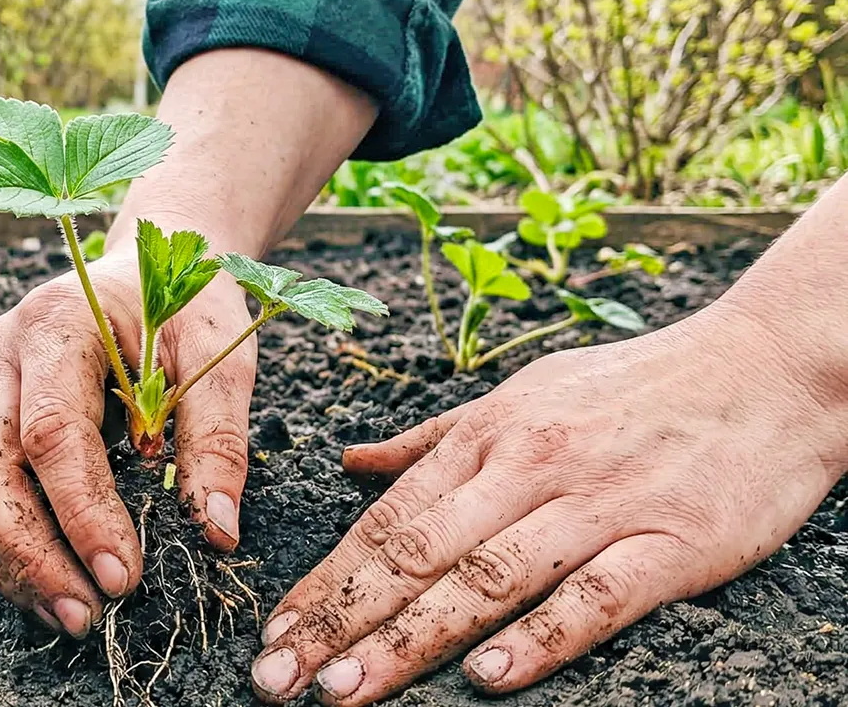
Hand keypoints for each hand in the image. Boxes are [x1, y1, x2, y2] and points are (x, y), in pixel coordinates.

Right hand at [0, 242, 256, 636]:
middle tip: (87, 616)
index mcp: (56, 323)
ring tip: (68, 615)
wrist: (153, 257)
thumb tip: (215, 534)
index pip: (52, 433)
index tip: (124, 576)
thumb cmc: (188, 302)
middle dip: (29, 555)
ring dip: (5, 562)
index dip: (81, 513)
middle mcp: (0, 351)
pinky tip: (46, 584)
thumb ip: (218, 440)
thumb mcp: (220, 357)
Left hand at [250, 302, 846, 704]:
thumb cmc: (633, 385)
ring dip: (410, 639)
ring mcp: (598, 504)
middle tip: (281, 678)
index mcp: (489, 435)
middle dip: (341, 621)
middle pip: (417, 554)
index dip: (327, 580)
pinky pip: (594, 597)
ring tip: (349, 688)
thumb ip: (433, 437)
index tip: (277, 632)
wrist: (765, 368)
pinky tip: (486, 675)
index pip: (387, 520)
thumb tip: (353, 461)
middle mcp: (529, 467)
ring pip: (486, 578)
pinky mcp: (670, 542)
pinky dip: (539, 637)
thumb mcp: (522, 393)